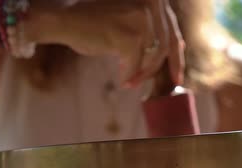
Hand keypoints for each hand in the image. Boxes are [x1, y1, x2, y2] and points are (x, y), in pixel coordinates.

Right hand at [30, 0, 184, 86]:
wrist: (63, 19)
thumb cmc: (93, 24)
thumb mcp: (129, 23)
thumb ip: (151, 31)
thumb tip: (178, 48)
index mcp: (152, 0)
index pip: (171, 31)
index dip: (176, 56)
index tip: (177, 77)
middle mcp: (150, 4)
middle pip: (164, 47)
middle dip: (155, 70)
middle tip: (145, 85)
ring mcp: (140, 18)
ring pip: (151, 58)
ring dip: (140, 74)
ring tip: (128, 81)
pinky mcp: (129, 35)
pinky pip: (136, 64)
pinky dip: (129, 75)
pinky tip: (121, 79)